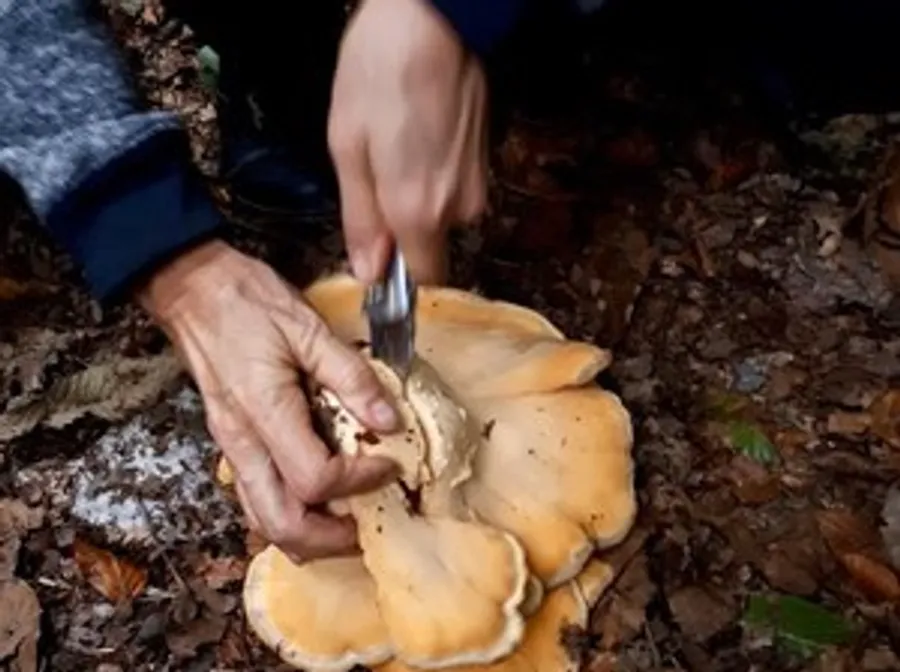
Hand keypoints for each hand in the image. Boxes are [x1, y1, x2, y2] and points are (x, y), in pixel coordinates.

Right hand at [137, 240, 399, 561]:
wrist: (191, 289)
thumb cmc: (243, 301)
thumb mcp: (307, 328)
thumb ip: (350, 376)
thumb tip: (388, 419)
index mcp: (264, 412)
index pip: (314, 478)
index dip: (359, 481)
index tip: (389, 464)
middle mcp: (242, 442)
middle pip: (280, 524)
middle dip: (329, 539)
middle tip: (368, 526)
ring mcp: (232, 447)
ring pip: (262, 520)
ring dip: (307, 536)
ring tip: (345, 524)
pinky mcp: (231, 442)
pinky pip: (255, 499)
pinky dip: (288, 514)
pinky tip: (315, 500)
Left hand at [328, 0, 488, 284]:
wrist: (435, 18)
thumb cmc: (381, 74)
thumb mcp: (348, 147)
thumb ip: (360, 220)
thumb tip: (369, 273)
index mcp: (418, 212)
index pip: (422, 281)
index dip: (397, 276)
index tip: (377, 257)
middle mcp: (457, 208)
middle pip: (429, 245)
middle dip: (400, 225)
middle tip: (374, 174)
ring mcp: (477, 183)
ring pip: (441, 214)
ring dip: (416, 195)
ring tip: (395, 144)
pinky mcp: (486, 161)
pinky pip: (453, 188)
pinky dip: (433, 173)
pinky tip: (417, 133)